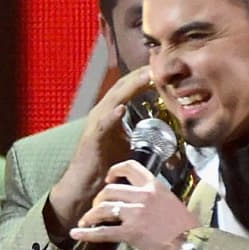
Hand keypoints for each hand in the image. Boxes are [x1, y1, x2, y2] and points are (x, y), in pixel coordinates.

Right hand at [46, 67, 154, 235]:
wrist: (84, 186)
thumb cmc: (106, 166)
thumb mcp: (128, 144)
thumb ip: (141, 133)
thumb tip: (164, 130)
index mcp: (110, 113)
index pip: (127, 88)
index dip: (143, 76)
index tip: (161, 66)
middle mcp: (101, 113)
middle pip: (121, 87)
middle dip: (139, 75)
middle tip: (158, 64)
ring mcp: (95, 125)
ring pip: (113, 100)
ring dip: (129, 88)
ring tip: (145, 76)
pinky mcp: (91, 139)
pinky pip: (102, 124)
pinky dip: (111, 115)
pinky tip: (121, 108)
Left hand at [68, 159, 198, 249]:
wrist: (194, 246)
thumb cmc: (187, 228)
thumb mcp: (173, 203)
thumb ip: (155, 198)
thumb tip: (141, 201)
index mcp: (155, 186)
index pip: (130, 168)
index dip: (114, 171)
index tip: (108, 178)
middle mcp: (144, 196)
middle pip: (110, 190)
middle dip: (98, 200)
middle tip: (96, 208)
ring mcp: (136, 213)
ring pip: (103, 208)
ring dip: (90, 215)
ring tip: (85, 222)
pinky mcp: (131, 232)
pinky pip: (102, 231)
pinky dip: (86, 233)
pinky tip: (76, 234)